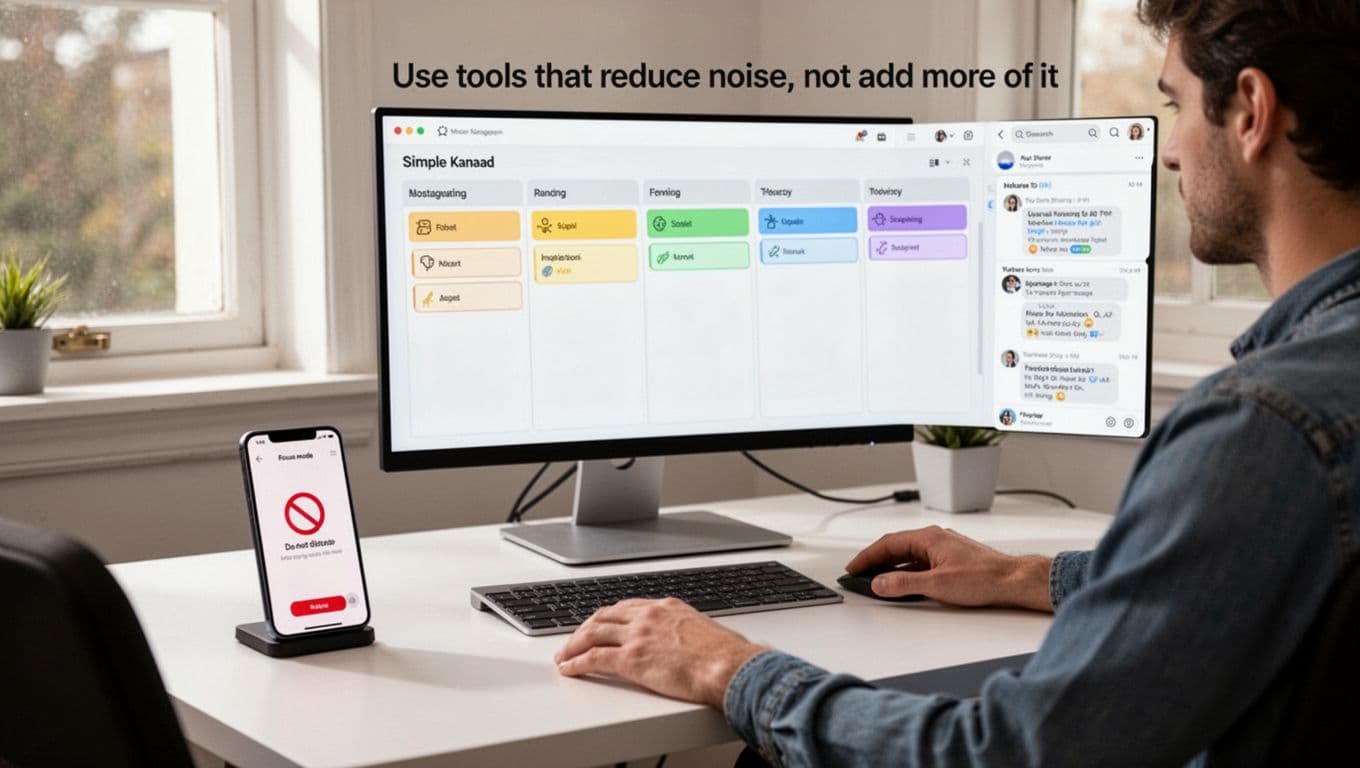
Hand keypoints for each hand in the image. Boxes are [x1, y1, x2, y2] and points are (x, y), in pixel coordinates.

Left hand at [555, 598, 765, 709]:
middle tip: (574, 639)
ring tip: (564, 655)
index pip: (627, 607)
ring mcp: (637, 636)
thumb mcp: (705, 631)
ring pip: (593, 634)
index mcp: (666, 608)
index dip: (608, 617)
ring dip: (573, 644)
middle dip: (585, 628)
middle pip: (604, 616)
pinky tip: (570, 668)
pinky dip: (577, 663)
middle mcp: (648, 616)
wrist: (729, 666)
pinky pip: (593, 659)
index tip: (599, 624)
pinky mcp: (631, 659)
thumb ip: (688, 633)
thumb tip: (690, 645)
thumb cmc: (726, 655)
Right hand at [846, 525, 1053, 611]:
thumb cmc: (984, 578)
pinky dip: (906, 572)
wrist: (1013, 581)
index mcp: (928, 538)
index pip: (888, 544)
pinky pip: (921, 563)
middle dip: (875, 561)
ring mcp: (944, 549)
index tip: (853, 567)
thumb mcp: (936, 585)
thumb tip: (879, 583)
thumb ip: (903, 584)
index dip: (867, 557)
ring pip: (909, 556)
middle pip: (896, 548)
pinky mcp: (951, 560)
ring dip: (891, 567)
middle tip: (859, 574)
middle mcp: (935, 539)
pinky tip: (903, 584)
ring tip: (876, 580)